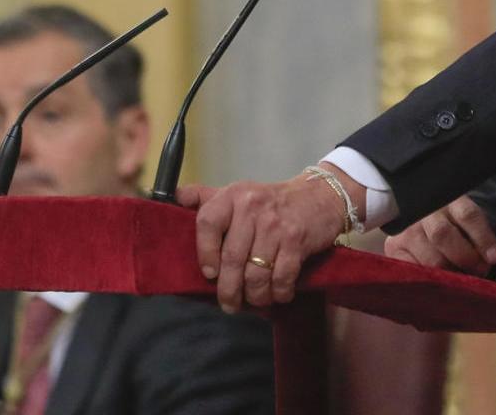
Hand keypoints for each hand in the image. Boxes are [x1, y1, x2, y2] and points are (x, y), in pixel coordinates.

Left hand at [180, 176, 348, 312]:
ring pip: (256, 274)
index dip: (205, 253)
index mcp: (233, 196)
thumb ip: (207, 197)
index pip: (207, 223)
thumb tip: (176, 197)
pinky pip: (282, 277)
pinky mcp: (297, 240)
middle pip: (232, 259)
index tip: (209, 274)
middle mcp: (252, 207)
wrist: (320, 196)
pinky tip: (278, 294)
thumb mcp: (239, 192)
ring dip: (255, 296)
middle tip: (229, 304)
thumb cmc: (272, 201)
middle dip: (229, 290)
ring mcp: (275, 225)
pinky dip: (279, 293)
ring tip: (255, 300)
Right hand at [384, 195, 495, 275]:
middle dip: (465, 258)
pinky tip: (438, 282)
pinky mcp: (393, 248)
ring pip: (430, 259)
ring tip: (461, 278)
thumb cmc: (453, 226)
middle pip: (443, 235)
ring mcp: (406, 230)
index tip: (495, 257)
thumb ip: (478, 237)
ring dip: (450, 274)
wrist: (421, 222)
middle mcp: (423, 212)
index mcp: (448, 199)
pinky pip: (412, 271)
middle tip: (479, 271)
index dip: (483, 238)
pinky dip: (429, 280)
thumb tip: (488, 260)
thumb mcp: (468, 223)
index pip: (467, 214)